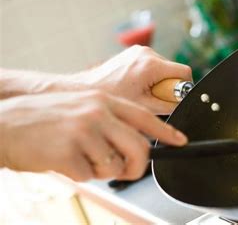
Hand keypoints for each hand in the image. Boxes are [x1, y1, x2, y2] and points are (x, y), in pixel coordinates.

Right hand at [0, 90, 187, 180]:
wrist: (3, 124)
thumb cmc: (42, 119)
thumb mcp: (80, 108)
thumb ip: (109, 121)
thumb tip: (136, 145)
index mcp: (103, 101)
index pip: (145, 117)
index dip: (166, 132)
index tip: (180, 142)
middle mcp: (97, 112)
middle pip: (139, 148)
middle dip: (138, 167)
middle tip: (129, 171)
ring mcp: (83, 131)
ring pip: (114, 165)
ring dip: (101, 169)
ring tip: (80, 157)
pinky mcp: (69, 152)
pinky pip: (90, 175)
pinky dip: (80, 174)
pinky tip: (63, 159)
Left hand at [74, 45, 192, 113]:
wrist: (86, 90)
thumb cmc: (111, 99)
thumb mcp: (145, 108)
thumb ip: (169, 105)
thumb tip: (183, 104)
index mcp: (151, 64)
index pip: (185, 73)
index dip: (183, 89)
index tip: (171, 99)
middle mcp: (146, 53)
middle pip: (174, 71)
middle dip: (167, 87)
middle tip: (150, 99)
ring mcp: (139, 51)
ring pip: (163, 69)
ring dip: (158, 83)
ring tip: (140, 94)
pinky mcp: (133, 53)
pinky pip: (152, 66)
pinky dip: (149, 78)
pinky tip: (134, 87)